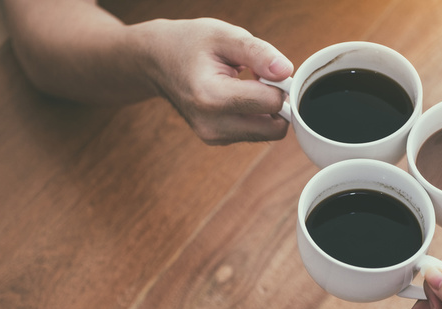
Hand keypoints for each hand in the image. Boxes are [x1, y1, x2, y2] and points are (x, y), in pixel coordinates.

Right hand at [132, 18, 292, 144]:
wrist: (155, 62)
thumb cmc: (188, 43)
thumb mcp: (224, 35)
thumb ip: (258, 52)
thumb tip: (286, 71)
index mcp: (212, 97)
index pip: (272, 102)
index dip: (279, 83)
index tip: (266, 68)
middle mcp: (212, 125)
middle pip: (274, 129)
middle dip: (277, 103)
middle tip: (261, 78)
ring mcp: (213, 137)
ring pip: (266, 134)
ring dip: (266, 111)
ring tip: (244, 84)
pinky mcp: (216, 140)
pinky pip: (253, 134)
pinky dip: (254, 117)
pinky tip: (237, 96)